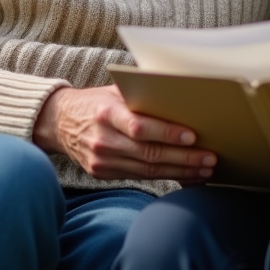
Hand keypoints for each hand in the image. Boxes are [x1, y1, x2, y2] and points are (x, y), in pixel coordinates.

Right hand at [33, 85, 215, 181]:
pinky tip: (185, 176)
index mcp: (106, 113)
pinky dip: (166, 177)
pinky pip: (139, 178)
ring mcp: (101, 160)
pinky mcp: (102, 173)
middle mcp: (103, 138)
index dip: (167, 133)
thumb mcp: (114, 91)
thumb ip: (141, 93)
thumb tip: (180, 92)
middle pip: (149, 153)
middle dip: (183, 158)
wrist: (60, 123)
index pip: (140, 127)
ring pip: (147, 170)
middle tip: (210, 158)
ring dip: (180, 171)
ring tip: (205, 169)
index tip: (192, 136)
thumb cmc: (96, 102)